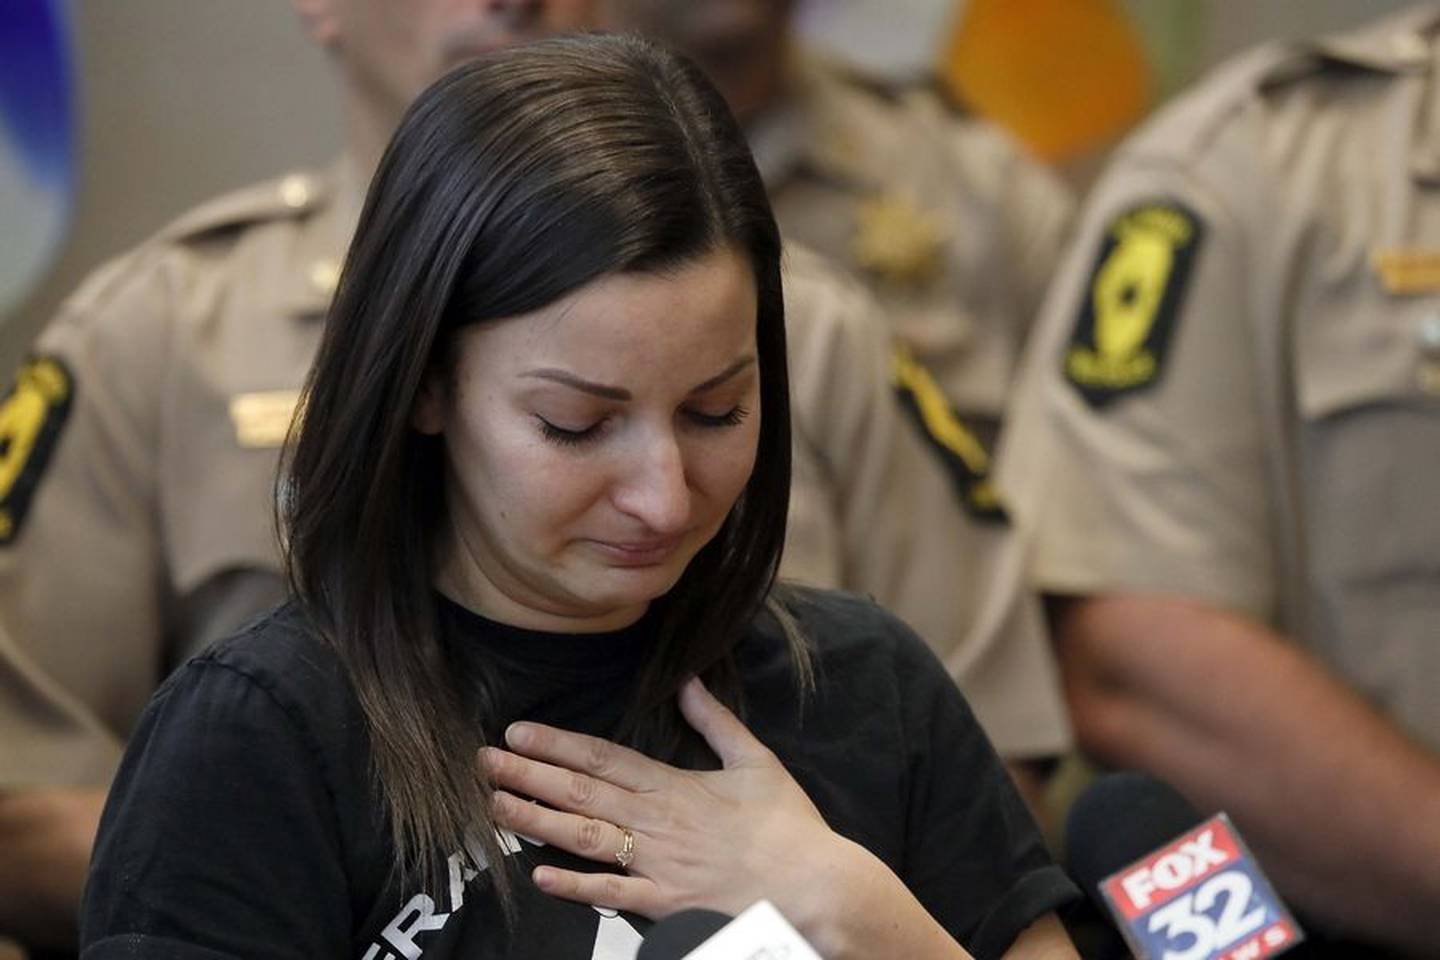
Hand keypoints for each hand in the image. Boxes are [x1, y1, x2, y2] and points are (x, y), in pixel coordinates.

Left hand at [480, 677, 862, 926]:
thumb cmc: (787, 828)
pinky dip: (574, 884)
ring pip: (584, 837)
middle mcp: (657, 820)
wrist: (814, 887)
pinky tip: (538, 874)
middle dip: (528, 775)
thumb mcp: (756, 761)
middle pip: (581, 791)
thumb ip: (716, 721)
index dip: (557, 744)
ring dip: (536, 820)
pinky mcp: (665, 903)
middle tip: (484, 762)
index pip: (603, 757)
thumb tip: (689, 682)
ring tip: (496, 807)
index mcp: (674, 784)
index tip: (519, 733)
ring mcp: (658, 863)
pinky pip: (611, 894)